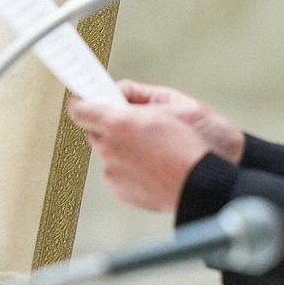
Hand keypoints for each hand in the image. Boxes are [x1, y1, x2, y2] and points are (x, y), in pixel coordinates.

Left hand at [67, 83, 224, 212]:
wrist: (204, 184)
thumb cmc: (190, 144)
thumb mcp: (169, 104)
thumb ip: (135, 94)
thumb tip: (119, 93)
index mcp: (117, 123)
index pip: (80, 110)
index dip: (83, 104)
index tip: (86, 101)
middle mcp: (109, 148)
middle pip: (94, 132)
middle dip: (109, 126)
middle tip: (133, 125)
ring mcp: (112, 172)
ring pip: (109, 154)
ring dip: (123, 149)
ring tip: (153, 150)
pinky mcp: (120, 191)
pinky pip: (118, 174)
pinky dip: (131, 169)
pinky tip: (154, 167)